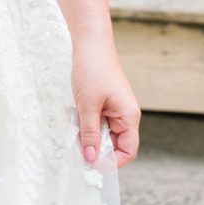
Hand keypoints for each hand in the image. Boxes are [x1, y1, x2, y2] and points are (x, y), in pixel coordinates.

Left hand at [71, 40, 140, 169]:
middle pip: (113, 144)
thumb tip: (91, 159)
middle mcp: (125, 115)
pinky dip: (85, 120)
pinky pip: (96, 120)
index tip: (91, 163)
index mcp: (129, 117)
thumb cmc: (92, 69)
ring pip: (102, 132)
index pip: (127, 152)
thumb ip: (89, 134)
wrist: (90, 41)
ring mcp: (114, 108)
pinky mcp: (104, 102)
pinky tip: (74, 112)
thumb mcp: (88, 106)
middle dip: (95, 145)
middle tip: (77, 141)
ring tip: (75, 120)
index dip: (111, 162)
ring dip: (87, 132)